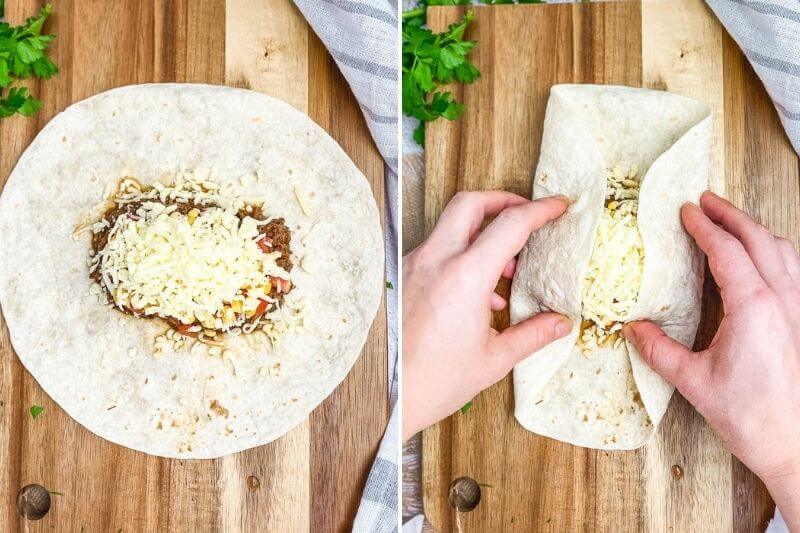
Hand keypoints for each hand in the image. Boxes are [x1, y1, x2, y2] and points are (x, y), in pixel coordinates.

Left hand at [402, 191, 571, 441]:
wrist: (389, 396)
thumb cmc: (437, 381)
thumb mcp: (494, 359)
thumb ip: (532, 334)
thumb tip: (560, 322)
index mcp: (464, 277)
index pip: (509, 224)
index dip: (540, 210)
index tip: (558, 207)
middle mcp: (435, 261)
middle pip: (469, 204)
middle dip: (502, 201)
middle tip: (526, 217)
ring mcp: (414, 266)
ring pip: (450, 225)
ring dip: (481, 232)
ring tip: (505, 268)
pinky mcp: (403, 277)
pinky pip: (436, 249)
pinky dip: (461, 254)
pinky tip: (477, 290)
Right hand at [624, 191, 799, 527]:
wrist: (796, 445)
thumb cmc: (751, 417)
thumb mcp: (693, 382)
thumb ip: (660, 350)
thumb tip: (633, 329)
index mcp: (753, 307)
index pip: (726, 251)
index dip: (703, 227)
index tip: (686, 211)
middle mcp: (783, 299)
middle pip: (759, 238)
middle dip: (731, 214)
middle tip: (707, 200)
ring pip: (784, 250)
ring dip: (756, 228)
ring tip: (733, 221)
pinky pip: (795, 270)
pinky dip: (776, 251)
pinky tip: (764, 258)